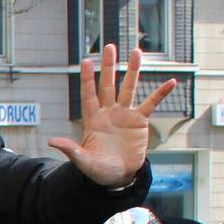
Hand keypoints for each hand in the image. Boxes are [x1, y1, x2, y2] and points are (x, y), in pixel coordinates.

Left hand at [50, 44, 173, 188]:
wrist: (117, 176)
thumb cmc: (97, 169)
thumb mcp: (83, 160)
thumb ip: (70, 149)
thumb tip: (51, 141)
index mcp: (92, 120)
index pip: (88, 95)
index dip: (87, 79)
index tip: (85, 61)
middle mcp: (108, 113)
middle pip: (107, 85)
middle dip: (108, 67)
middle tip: (109, 47)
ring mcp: (124, 115)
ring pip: (129, 88)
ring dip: (133, 71)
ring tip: (137, 52)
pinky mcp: (139, 121)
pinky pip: (151, 104)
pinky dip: (161, 93)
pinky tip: (172, 82)